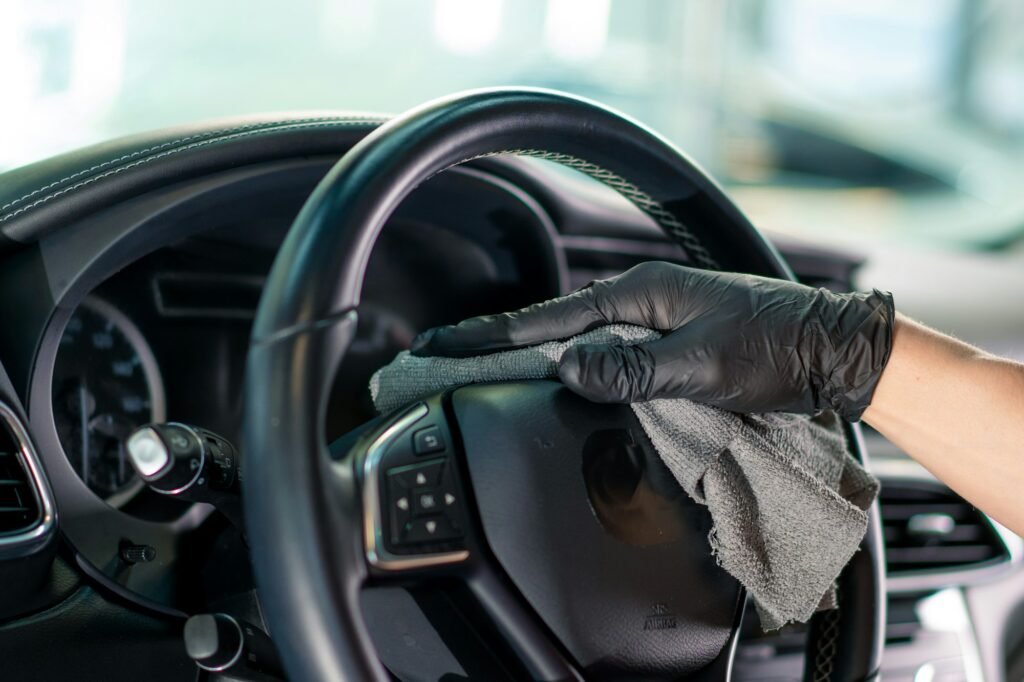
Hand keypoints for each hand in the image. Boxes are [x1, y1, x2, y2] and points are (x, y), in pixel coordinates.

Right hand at [411, 261, 894, 419]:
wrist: (836, 351)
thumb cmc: (777, 349)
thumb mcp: (704, 364)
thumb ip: (633, 370)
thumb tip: (567, 370)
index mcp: (641, 293)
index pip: (549, 320)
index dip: (492, 337)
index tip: (443, 347)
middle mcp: (642, 300)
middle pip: (553, 326)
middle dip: (498, 343)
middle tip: (446, 358)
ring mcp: (655, 320)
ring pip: (578, 340)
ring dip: (531, 355)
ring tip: (483, 369)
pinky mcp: (669, 342)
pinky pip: (606, 354)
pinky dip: (574, 366)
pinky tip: (556, 377)